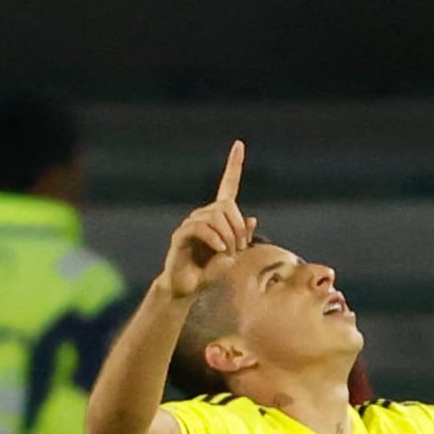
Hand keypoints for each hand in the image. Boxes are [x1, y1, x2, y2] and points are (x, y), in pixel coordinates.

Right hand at [159, 140, 257, 298]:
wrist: (189, 289)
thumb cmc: (211, 273)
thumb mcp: (234, 255)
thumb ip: (243, 237)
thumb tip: (252, 218)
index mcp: (218, 215)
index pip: (227, 184)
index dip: (234, 165)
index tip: (239, 144)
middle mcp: (203, 215)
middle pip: (226, 207)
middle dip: (238, 228)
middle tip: (240, 249)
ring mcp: (190, 224)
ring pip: (215, 217)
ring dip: (228, 236)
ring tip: (229, 253)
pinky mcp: (181, 236)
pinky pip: (201, 228)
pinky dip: (214, 239)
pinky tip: (221, 251)